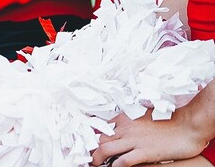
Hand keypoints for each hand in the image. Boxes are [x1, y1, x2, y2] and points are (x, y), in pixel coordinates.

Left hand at [90, 110, 208, 166]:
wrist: (187, 125)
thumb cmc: (168, 120)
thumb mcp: (142, 116)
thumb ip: (129, 122)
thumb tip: (120, 129)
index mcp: (124, 118)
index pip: (101, 128)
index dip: (94, 137)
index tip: (91, 144)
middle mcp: (126, 128)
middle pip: (99, 139)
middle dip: (92, 149)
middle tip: (90, 156)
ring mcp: (134, 140)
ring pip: (105, 149)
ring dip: (97, 158)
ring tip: (95, 163)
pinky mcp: (144, 152)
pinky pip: (123, 161)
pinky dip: (115, 166)